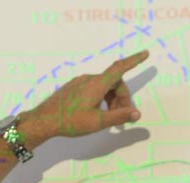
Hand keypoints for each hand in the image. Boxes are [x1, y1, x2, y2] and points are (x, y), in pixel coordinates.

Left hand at [23, 50, 149, 144]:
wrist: (44, 121)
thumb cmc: (70, 121)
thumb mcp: (98, 122)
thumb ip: (119, 116)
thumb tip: (137, 113)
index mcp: (97, 84)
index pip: (120, 68)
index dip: (134, 61)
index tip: (145, 54)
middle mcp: (89, 79)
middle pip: (114, 83)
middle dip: (122, 98)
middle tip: (123, 117)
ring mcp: (80, 82)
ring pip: (104, 86)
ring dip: (112, 99)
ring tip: (110, 117)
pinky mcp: (74, 87)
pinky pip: (94, 88)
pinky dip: (101, 98)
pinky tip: (97, 112)